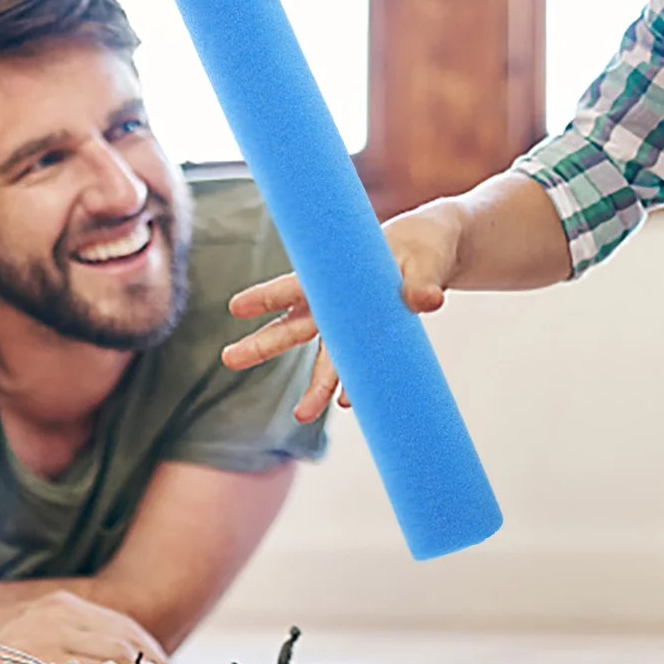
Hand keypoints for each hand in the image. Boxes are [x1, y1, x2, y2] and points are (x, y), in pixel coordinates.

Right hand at [222, 200, 461, 422]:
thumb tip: (427, 301)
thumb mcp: (424, 259)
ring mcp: (350, 326)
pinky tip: (346, 402)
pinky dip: (354, 384)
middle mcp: (333, 305)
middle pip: (292, 328)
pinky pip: (358, 366)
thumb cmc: (421, 247)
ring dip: (315, 387)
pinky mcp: (371, 340)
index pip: (293, 286)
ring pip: (325, 359)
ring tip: (301, 415)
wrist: (435, 253)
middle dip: (261, 346)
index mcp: (334, 276)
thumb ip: (421, 282)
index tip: (235, 306)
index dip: (265, 296)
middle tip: (228, 359)